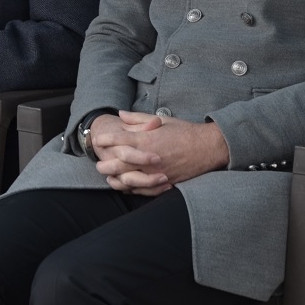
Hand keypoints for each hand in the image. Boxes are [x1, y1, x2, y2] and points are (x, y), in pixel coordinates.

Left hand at [91, 111, 230, 195]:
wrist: (207, 147)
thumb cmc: (184, 132)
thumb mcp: (161, 120)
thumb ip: (138, 119)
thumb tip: (121, 115)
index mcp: (147, 139)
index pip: (118, 140)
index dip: (105, 140)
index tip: (97, 139)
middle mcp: (148, 157)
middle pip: (118, 163)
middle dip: (105, 163)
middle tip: (97, 162)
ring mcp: (156, 172)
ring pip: (128, 179)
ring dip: (115, 179)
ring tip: (107, 177)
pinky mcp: (164, 182)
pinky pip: (143, 189)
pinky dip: (131, 189)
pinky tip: (125, 186)